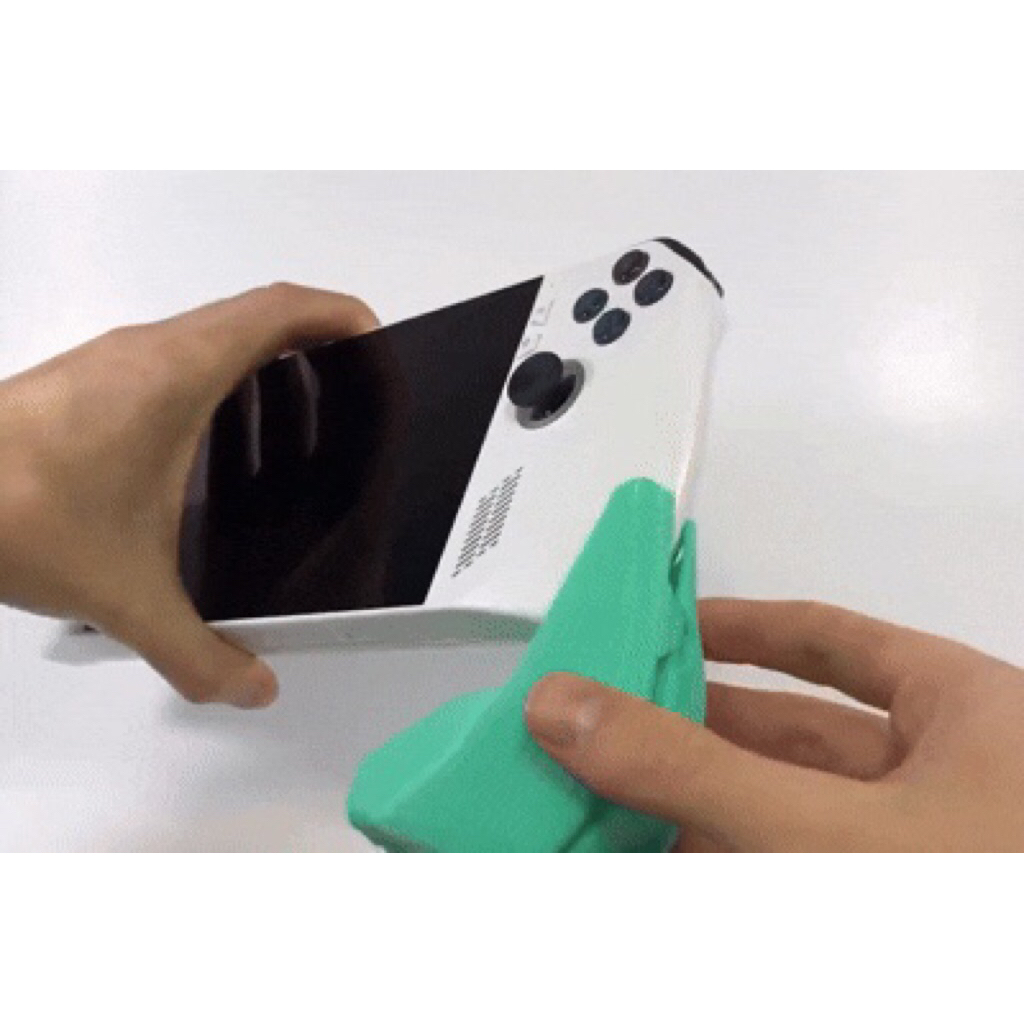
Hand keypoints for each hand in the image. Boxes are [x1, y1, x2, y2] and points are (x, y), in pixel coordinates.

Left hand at [0, 285, 377, 707]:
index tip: (376, 342)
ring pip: (209, 334)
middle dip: (313, 342)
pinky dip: (215, 381)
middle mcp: (148, 351)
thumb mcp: (126, 596)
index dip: (338, 314)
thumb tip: (253, 688)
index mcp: (179, 373)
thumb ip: (198, 652)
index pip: (279, 310)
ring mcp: (112, 361)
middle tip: (350, 394)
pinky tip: (209, 453)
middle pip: (253, 315)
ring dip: (261, 361)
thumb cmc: (19, 511)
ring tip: (294, 424)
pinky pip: (173, 358)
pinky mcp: (85, 382)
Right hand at [525, 599, 1023, 850]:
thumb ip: (690, 771)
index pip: (829, 641)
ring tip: (604, 794)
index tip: (661, 627)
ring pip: (791, 816)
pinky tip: (661, 861)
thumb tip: (560, 706)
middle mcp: (950, 779)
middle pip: (796, 734)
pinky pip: (797, 871)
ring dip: (701, 810)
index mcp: (963, 711)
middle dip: (696, 730)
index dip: (740, 628)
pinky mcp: (902, 911)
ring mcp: (928, 855)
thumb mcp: (824, 830)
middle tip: (604, 721)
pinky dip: (729, 864)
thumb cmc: (973, 897)